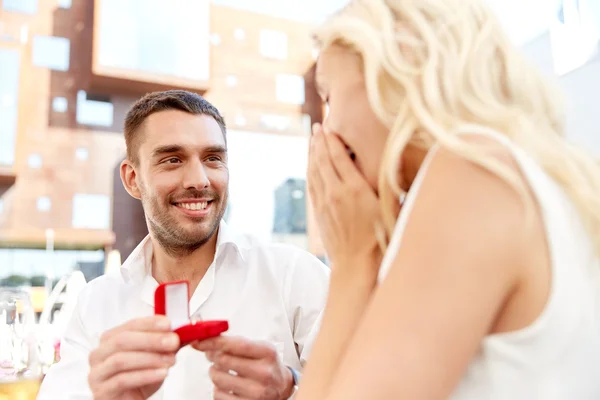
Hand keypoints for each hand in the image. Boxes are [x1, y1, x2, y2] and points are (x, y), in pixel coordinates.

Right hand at [88, 316, 179, 399]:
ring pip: (121, 360)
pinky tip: (161, 373)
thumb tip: (182, 330)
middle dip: (151, 340)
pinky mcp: (101, 391)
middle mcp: (99, 354)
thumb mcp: (154, 356)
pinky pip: (122, 380)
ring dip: (150, 358)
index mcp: (110, 339)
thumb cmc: (139, 378)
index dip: (150, 323)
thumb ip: (165, 342)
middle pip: (122, 340)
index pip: (129, 325)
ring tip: (170, 360)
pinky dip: (145, 375)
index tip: (168, 324)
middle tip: (172, 342)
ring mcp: (97, 373)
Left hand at [192, 336, 293, 399]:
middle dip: (213, 355)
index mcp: (267, 353)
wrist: (282, 388)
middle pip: (224, 360)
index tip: (199, 340)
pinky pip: (218, 395)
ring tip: (221, 370)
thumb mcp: (259, 348)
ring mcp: (256, 392)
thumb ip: (236, 342)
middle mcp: (264, 373)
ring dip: (214, 372)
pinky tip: (226, 384)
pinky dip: (217, 388)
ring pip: (218, 378)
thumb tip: (207, 339)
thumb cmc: (266, 365)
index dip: (214, 341)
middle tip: (212, 354)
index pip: (237, 345)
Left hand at [308, 123, 381, 269]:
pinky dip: (310, 171)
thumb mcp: (391, 209)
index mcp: (356, 189)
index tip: (330, 126)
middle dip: (319, 141)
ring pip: (314, 172)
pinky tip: (311, 165)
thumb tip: (396, 165)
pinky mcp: (320, 213)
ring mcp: (325, 204)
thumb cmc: (382, 238)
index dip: (332, 139)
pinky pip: (312, 186)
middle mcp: (336, 193)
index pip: (339, 156)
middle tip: (317, 126)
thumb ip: (391, 186)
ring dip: (312, 154)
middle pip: (323, 160)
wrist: (358, 265)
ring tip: (312, 140)